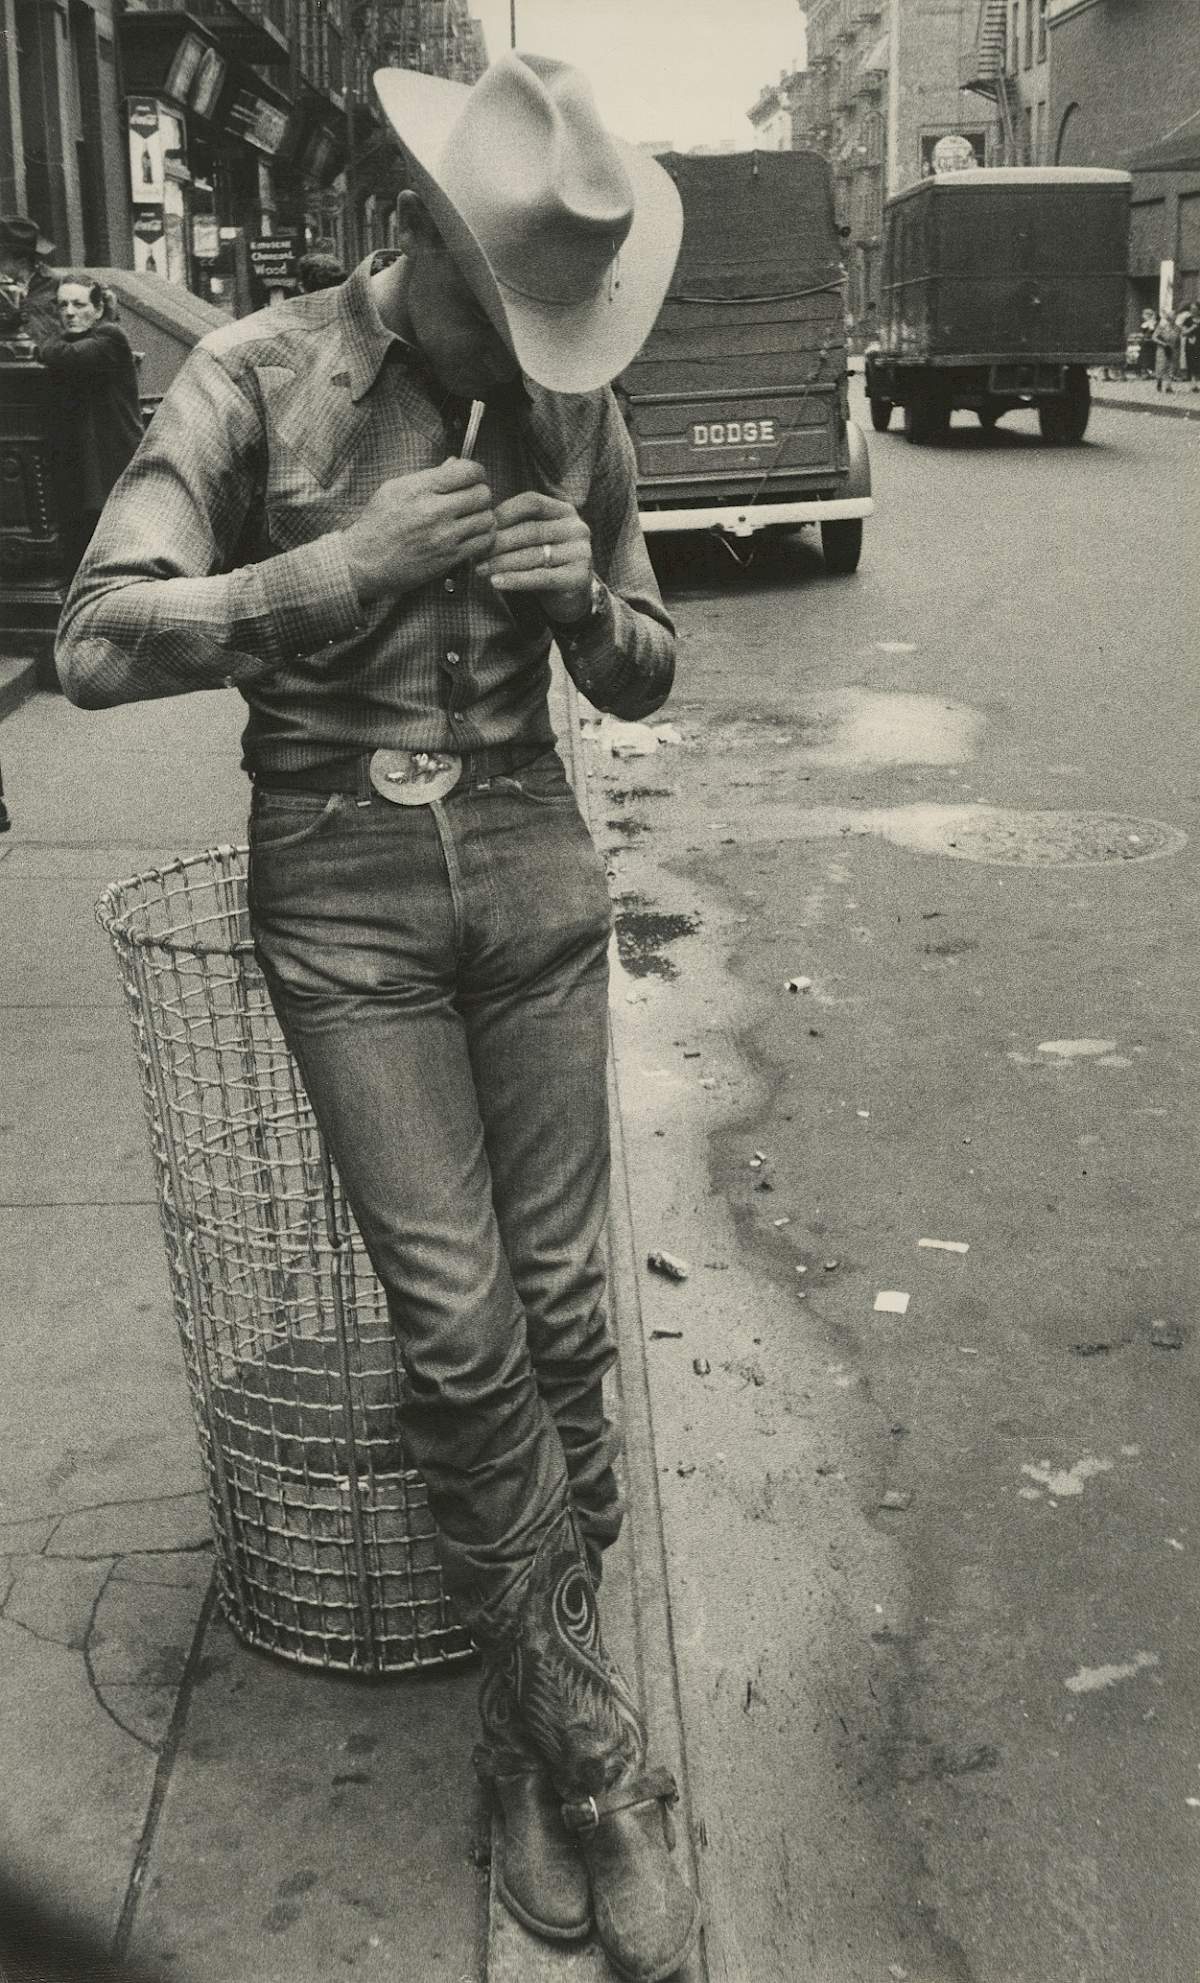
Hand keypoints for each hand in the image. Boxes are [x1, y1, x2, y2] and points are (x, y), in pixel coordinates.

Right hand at [342, 458, 495, 604]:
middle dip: (481, 493)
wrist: (364, 562)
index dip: (477, 471)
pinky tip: (472, 535)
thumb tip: (454, 463)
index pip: (467, 471)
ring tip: (472, 518)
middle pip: (482, 494)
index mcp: (419, 488)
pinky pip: (483, 542)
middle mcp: (433, 510)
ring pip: (487, 518)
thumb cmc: (376, 525)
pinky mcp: (449, 557)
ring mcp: (443, 536)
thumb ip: (428, 476)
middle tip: (473, 499)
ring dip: (483, 516)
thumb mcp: (394, 489)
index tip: (474, 477)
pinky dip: (483, 537)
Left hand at [476, 491, 592, 622]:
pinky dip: (515, 580)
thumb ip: (516, 527)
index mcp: (565, 510)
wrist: (572, 595)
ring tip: (480, 569)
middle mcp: (577, 528)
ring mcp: (581, 552)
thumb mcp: (535, 538)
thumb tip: (480, 527)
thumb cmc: (546, 562)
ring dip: (502, 563)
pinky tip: (496, 582)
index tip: (483, 527)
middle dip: (499, 542)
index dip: (505, 512)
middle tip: (476, 553)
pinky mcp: (578, 577)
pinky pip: (541, 577)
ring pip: (533, 555)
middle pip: (531, 530)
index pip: (532, 502)